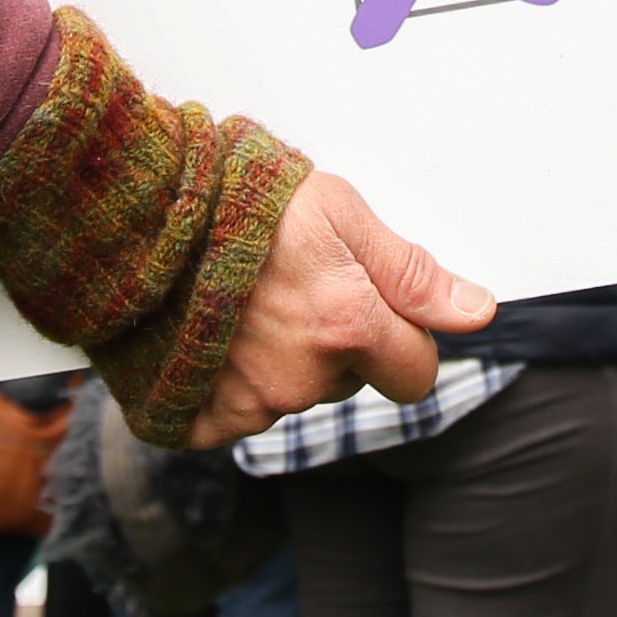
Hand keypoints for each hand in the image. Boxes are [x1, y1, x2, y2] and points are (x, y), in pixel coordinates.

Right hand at [184, 171, 495, 446]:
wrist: (139, 213)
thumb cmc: (238, 199)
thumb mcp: (339, 213)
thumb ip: (411, 273)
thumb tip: (478, 314)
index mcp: (347, 327)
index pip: (416, 374)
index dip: (402, 340)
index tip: (371, 307)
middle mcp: (302, 379)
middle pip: (350, 381)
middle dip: (337, 344)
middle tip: (293, 286)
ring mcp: (250, 404)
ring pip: (295, 395)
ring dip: (282, 360)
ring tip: (243, 300)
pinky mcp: (204, 417)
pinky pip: (241, 415)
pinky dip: (232, 382)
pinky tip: (215, 334)